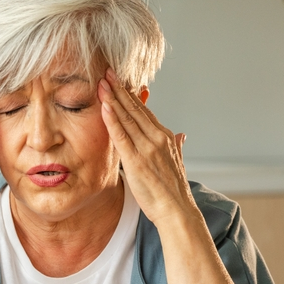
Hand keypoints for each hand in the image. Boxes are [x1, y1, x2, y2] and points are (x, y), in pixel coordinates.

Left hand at [97, 68, 193, 228]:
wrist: (176, 210)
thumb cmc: (173, 192)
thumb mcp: (177, 163)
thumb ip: (177, 147)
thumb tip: (181, 135)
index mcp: (164, 137)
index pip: (145, 111)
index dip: (131, 96)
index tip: (120, 82)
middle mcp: (157, 138)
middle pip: (135, 109)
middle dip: (120, 89)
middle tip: (108, 72)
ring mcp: (147, 148)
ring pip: (127, 117)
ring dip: (113, 99)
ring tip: (102, 82)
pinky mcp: (136, 159)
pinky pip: (121, 135)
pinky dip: (112, 119)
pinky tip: (105, 106)